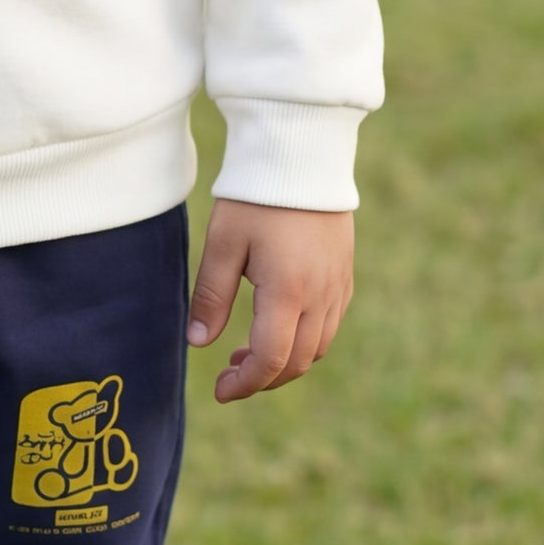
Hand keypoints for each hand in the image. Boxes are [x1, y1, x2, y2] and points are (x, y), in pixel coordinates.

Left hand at [187, 199, 352, 405]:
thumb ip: (211, 296)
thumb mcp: (223, 243)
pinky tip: (278, 326)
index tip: (220, 390)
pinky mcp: (344, 275)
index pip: (271, 360)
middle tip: (228, 373)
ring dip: (284, 362)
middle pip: (297, 362)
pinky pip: (330, 325)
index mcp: (288, 291)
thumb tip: (199, 344)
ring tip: (247, 350)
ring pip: (318, 348)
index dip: (245, 384)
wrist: (302, 154)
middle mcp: (321, 296)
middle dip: (262, 378)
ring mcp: (338, 286)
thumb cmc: (256, 196)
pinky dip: (305, 341)